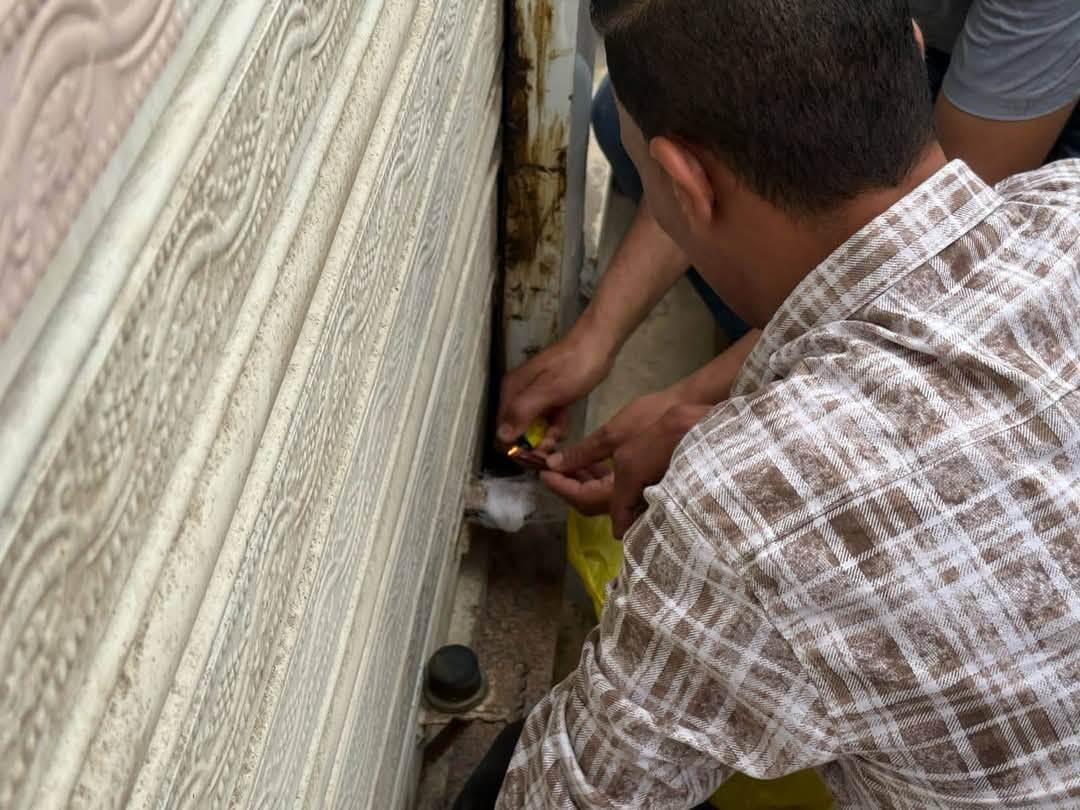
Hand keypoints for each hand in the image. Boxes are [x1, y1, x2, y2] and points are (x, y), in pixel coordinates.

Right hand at [497, 319, 615, 450]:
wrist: (599, 343)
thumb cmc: (575, 366)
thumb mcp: (549, 391)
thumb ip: (523, 412)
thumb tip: (500, 437)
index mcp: (512, 391)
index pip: (501, 431)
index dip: (516, 447)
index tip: (537, 454)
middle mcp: (517, 394)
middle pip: (516, 431)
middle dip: (533, 443)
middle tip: (554, 443)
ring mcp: (534, 395)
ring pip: (532, 427)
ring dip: (546, 436)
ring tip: (561, 432)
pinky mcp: (549, 396)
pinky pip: (546, 419)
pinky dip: (555, 425)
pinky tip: (565, 421)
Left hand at [542, 392, 711, 536]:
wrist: (692, 415)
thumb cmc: (653, 422)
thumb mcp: (612, 435)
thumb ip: (582, 454)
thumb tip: (554, 465)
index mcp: (621, 492)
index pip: (580, 499)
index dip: (559, 486)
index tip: (541, 472)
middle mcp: (630, 501)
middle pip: (589, 502)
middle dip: (567, 485)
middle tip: (549, 467)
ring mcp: (638, 494)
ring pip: (601, 496)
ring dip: (581, 480)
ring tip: (565, 461)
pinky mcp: (644, 483)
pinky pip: (614, 488)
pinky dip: (597, 477)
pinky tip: (589, 462)